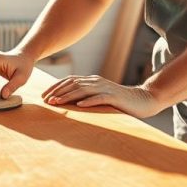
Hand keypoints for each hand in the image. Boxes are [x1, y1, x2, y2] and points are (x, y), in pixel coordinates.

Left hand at [41, 75, 162, 118]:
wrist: (143, 100)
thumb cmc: (120, 102)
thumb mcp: (100, 97)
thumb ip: (87, 96)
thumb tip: (68, 102)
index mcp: (92, 81)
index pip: (70, 80)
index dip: (55, 87)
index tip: (44, 96)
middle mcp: (97, 82)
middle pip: (73, 83)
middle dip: (57, 91)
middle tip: (45, 100)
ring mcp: (105, 88)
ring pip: (83, 89)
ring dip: (68, 96)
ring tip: (56, 102)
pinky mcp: (114, 97)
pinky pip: (99, 98)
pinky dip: (88, 101)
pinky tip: (79, 106)